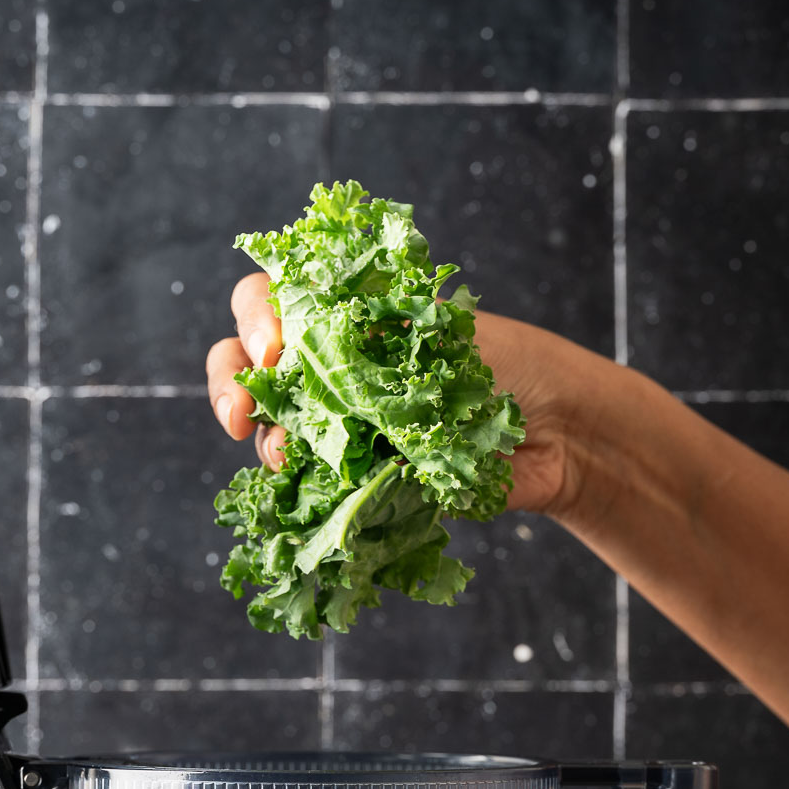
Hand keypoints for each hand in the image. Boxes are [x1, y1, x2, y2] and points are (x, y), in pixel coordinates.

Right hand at [204, 274, 601, 517]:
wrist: (557, 435)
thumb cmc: (508, 366)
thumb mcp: (434, 336)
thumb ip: (365, 349)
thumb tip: (295, 367)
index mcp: (347, 313)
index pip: (271, 297)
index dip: (256, 318)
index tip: (274, 348)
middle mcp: (332, 366)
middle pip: (247, 363)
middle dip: (231, 384)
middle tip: (242, 414)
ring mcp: (340, 424)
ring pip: (270, 429)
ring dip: (267, 441)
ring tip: (290, 458)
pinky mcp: (358, 477)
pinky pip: (309, 486)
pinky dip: (300, 490)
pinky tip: (312, 491)